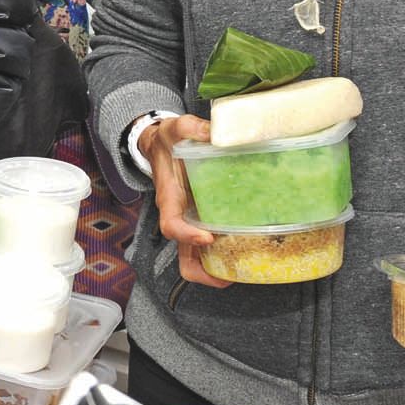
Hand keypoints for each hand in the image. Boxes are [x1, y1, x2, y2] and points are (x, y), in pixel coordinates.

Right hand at [138, 114, 226, 288]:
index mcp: (169, 198)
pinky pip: (207, 246)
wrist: (158, 147)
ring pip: (195, 257)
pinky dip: (222, 255)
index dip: (188, 236)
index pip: (171, 225)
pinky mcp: (199, 219)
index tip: (208, 237)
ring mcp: (188, 221)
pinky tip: (246, 250)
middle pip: (183, 255)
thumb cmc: (167, 141)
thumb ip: (191, 128)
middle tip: (229, 276)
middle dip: (203, 271)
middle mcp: (178, 215)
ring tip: (243, 271)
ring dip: (214, 269)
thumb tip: (214, 131)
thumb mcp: (174, 129)